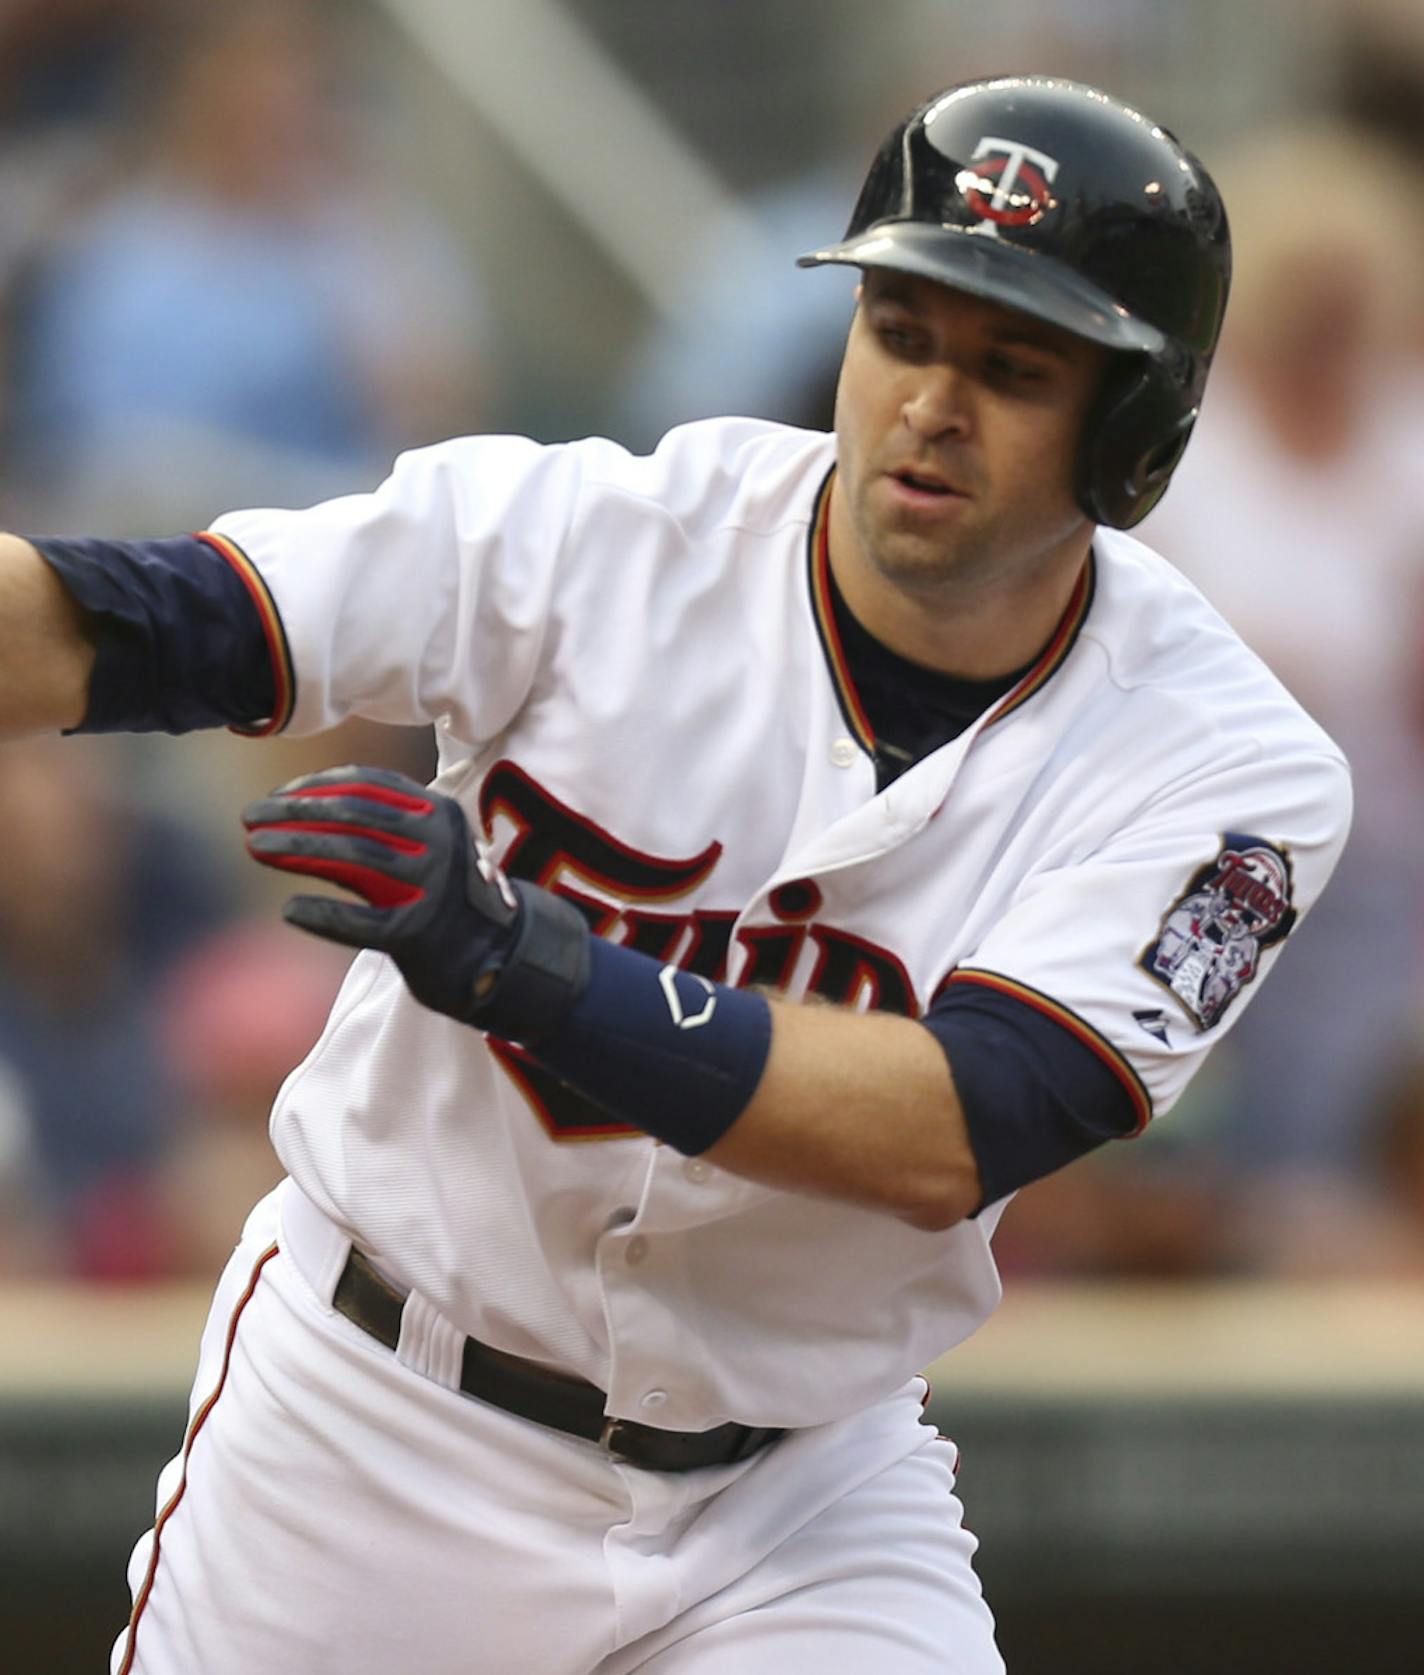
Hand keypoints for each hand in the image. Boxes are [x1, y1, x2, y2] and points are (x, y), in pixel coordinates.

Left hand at [242, 765, 521, 1021]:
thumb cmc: (448, 896)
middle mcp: (439, 844)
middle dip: (294, 812)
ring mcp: (431, 888)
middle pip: (353, 817)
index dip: (316, 786)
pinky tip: (290, 909)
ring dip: (295, 848)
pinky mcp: (418, 934)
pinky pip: (357, 922)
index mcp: (441, 813)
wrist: (500, 956)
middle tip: (250, 817)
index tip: (279, 796)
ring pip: (352, 858)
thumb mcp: (431, 845)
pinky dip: (321, 913)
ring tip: (255, 847)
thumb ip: (383, 826)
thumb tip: (299, 808)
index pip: (368, 785)